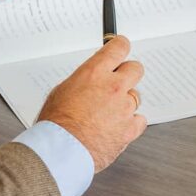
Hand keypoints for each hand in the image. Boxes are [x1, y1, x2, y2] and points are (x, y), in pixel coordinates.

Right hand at [37, 36, 146, 171]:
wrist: (62, 151)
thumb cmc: (56, 124)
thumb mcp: (62, 91)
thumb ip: (83, 81)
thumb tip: (90, 80)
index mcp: (94, 73)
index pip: (117, 48)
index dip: (121, 45)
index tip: (122, 45)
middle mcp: (113, 87)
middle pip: (135, 69)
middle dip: (128, 73)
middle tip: (120, 80)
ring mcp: (124, 108)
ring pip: (136, 96)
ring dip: (126, 101)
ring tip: (109, 112)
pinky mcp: (129, 128)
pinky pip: (139, 120)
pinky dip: (131, 122)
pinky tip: (118, 126)